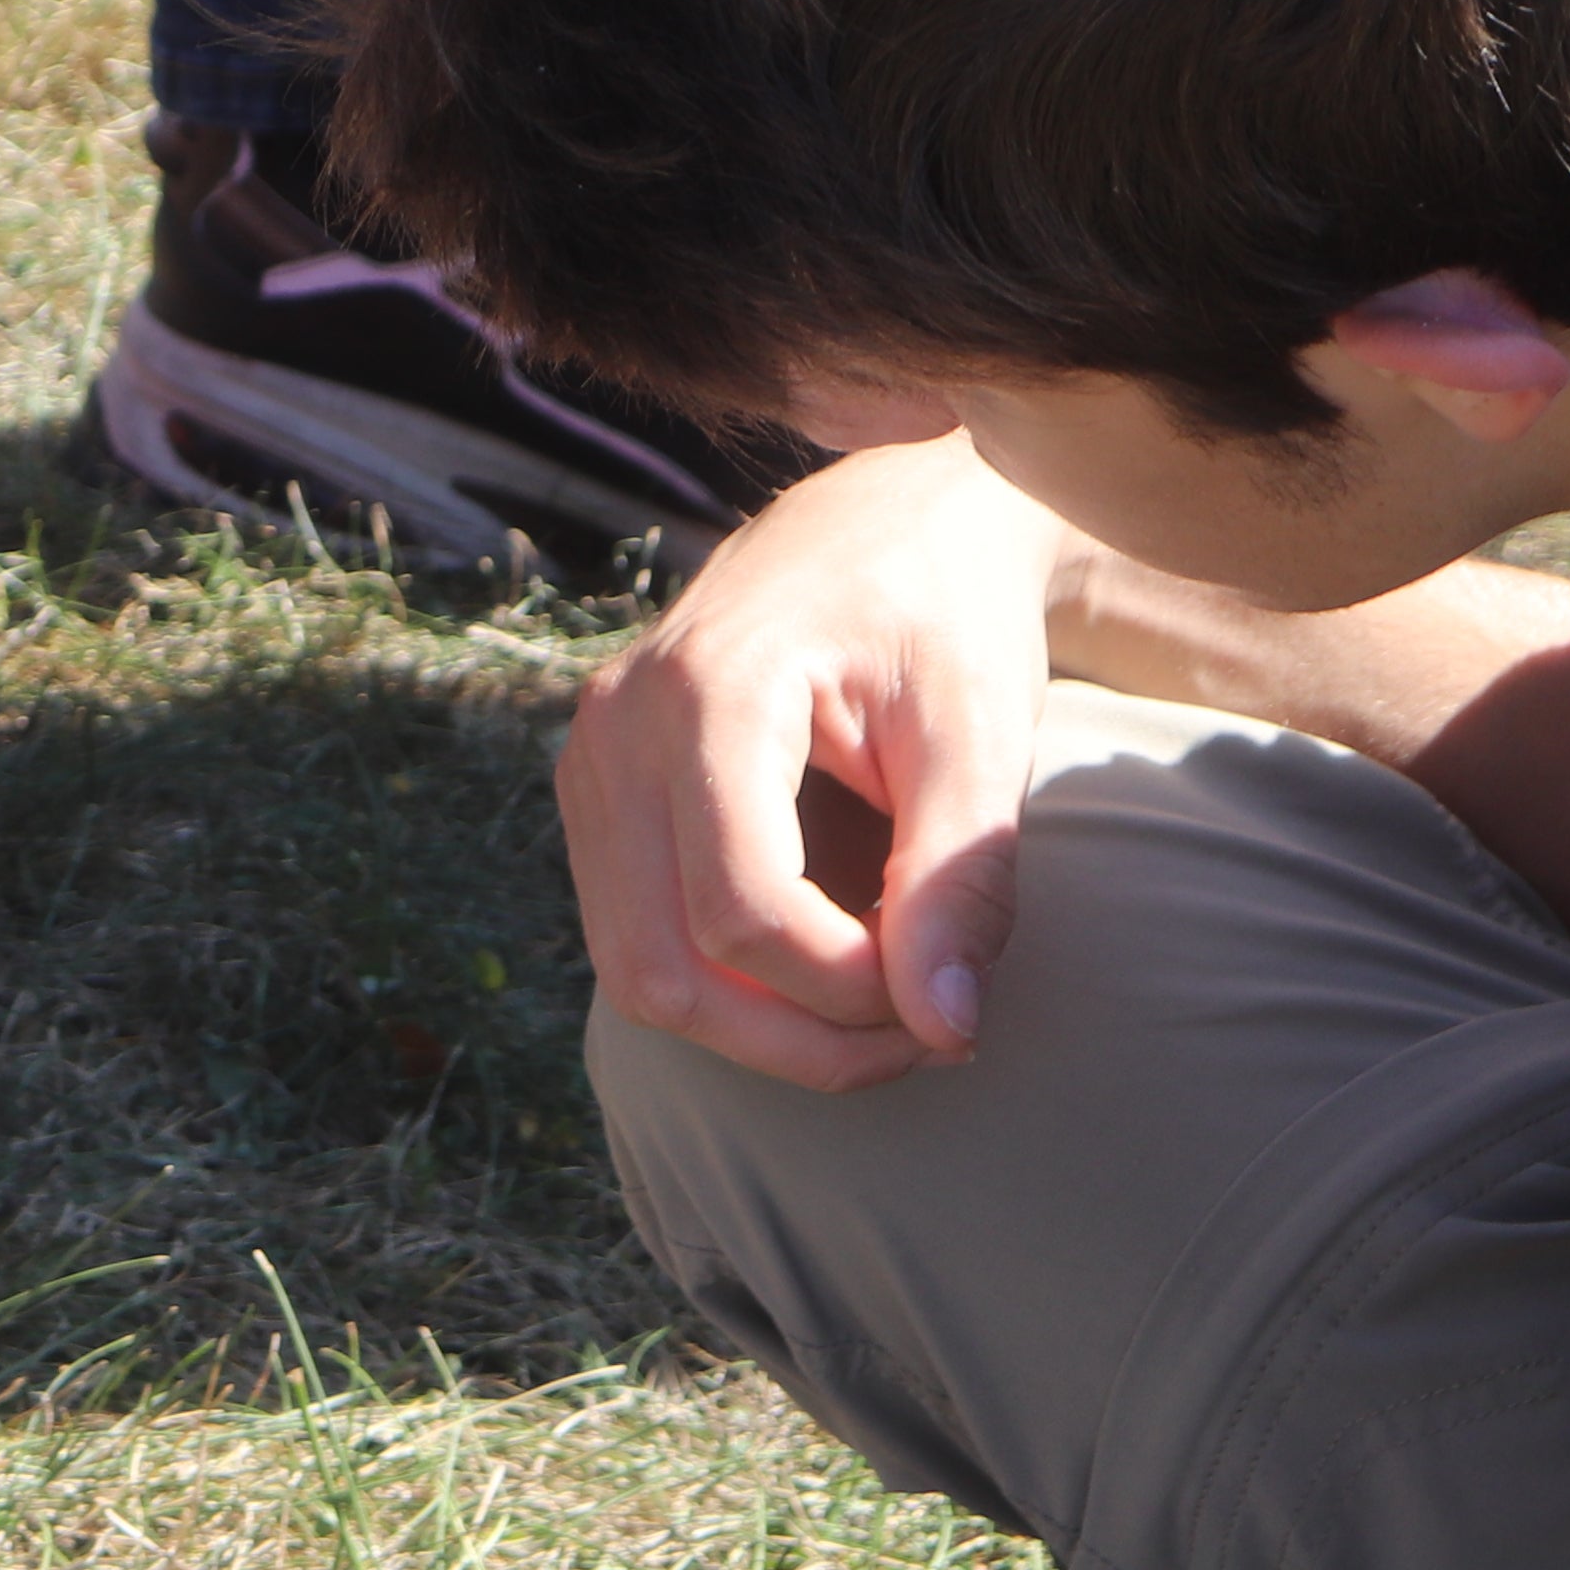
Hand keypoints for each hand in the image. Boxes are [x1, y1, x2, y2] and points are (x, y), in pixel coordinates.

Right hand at [556, 436, 1066, 1090]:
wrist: (886, 525)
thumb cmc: (945, 616)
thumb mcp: (981, 734)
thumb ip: (963, 880)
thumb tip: (948, 1032)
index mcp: (707, 691)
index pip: (742, 911)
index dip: (846, 993)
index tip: (948, 1003)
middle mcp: (616, 729)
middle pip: (663, 969)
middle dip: (794, 1043)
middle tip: (915, 1041)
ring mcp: (589, 766)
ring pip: (638, 974)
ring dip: (760, 1030)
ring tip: (878, 1010)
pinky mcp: (597, 799)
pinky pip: (638, 940)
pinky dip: (731, 987)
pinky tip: (826, 966)